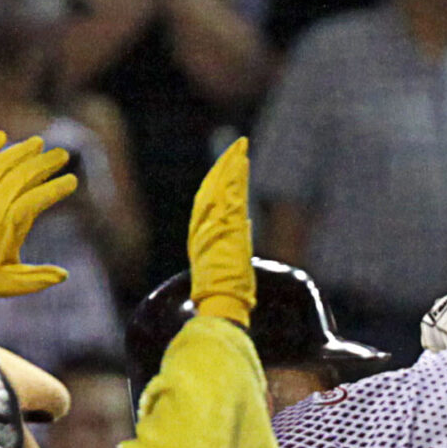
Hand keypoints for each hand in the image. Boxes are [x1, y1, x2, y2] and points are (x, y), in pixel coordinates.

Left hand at [0, 130, 76, 299]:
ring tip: (37, 143)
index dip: (56, 188)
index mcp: (6, 224)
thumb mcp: (10, 284)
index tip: (71, 181)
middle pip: (22, 174)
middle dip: (44, 163)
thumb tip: (63, 275)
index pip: (37, 198)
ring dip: (20, 151)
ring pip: (0, 164)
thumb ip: (38, 278)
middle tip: (61, 154)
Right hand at [187, 136, 253, 325]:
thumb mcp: (227, 261)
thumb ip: (233, 240)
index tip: (226, 166)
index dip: (216, 181)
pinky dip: (237, 176)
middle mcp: (205, 225)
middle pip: (214, 187)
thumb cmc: (224, 292)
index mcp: (202, 234)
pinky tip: (243, 161)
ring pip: (223, 186)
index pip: (208, 201)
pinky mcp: (228, 224)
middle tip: (237, 147)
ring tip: (241, 147)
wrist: (220, 301)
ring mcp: (215, 223)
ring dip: (232, 165)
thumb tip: (244, 224)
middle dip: (225, 166)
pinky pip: (232, 193)